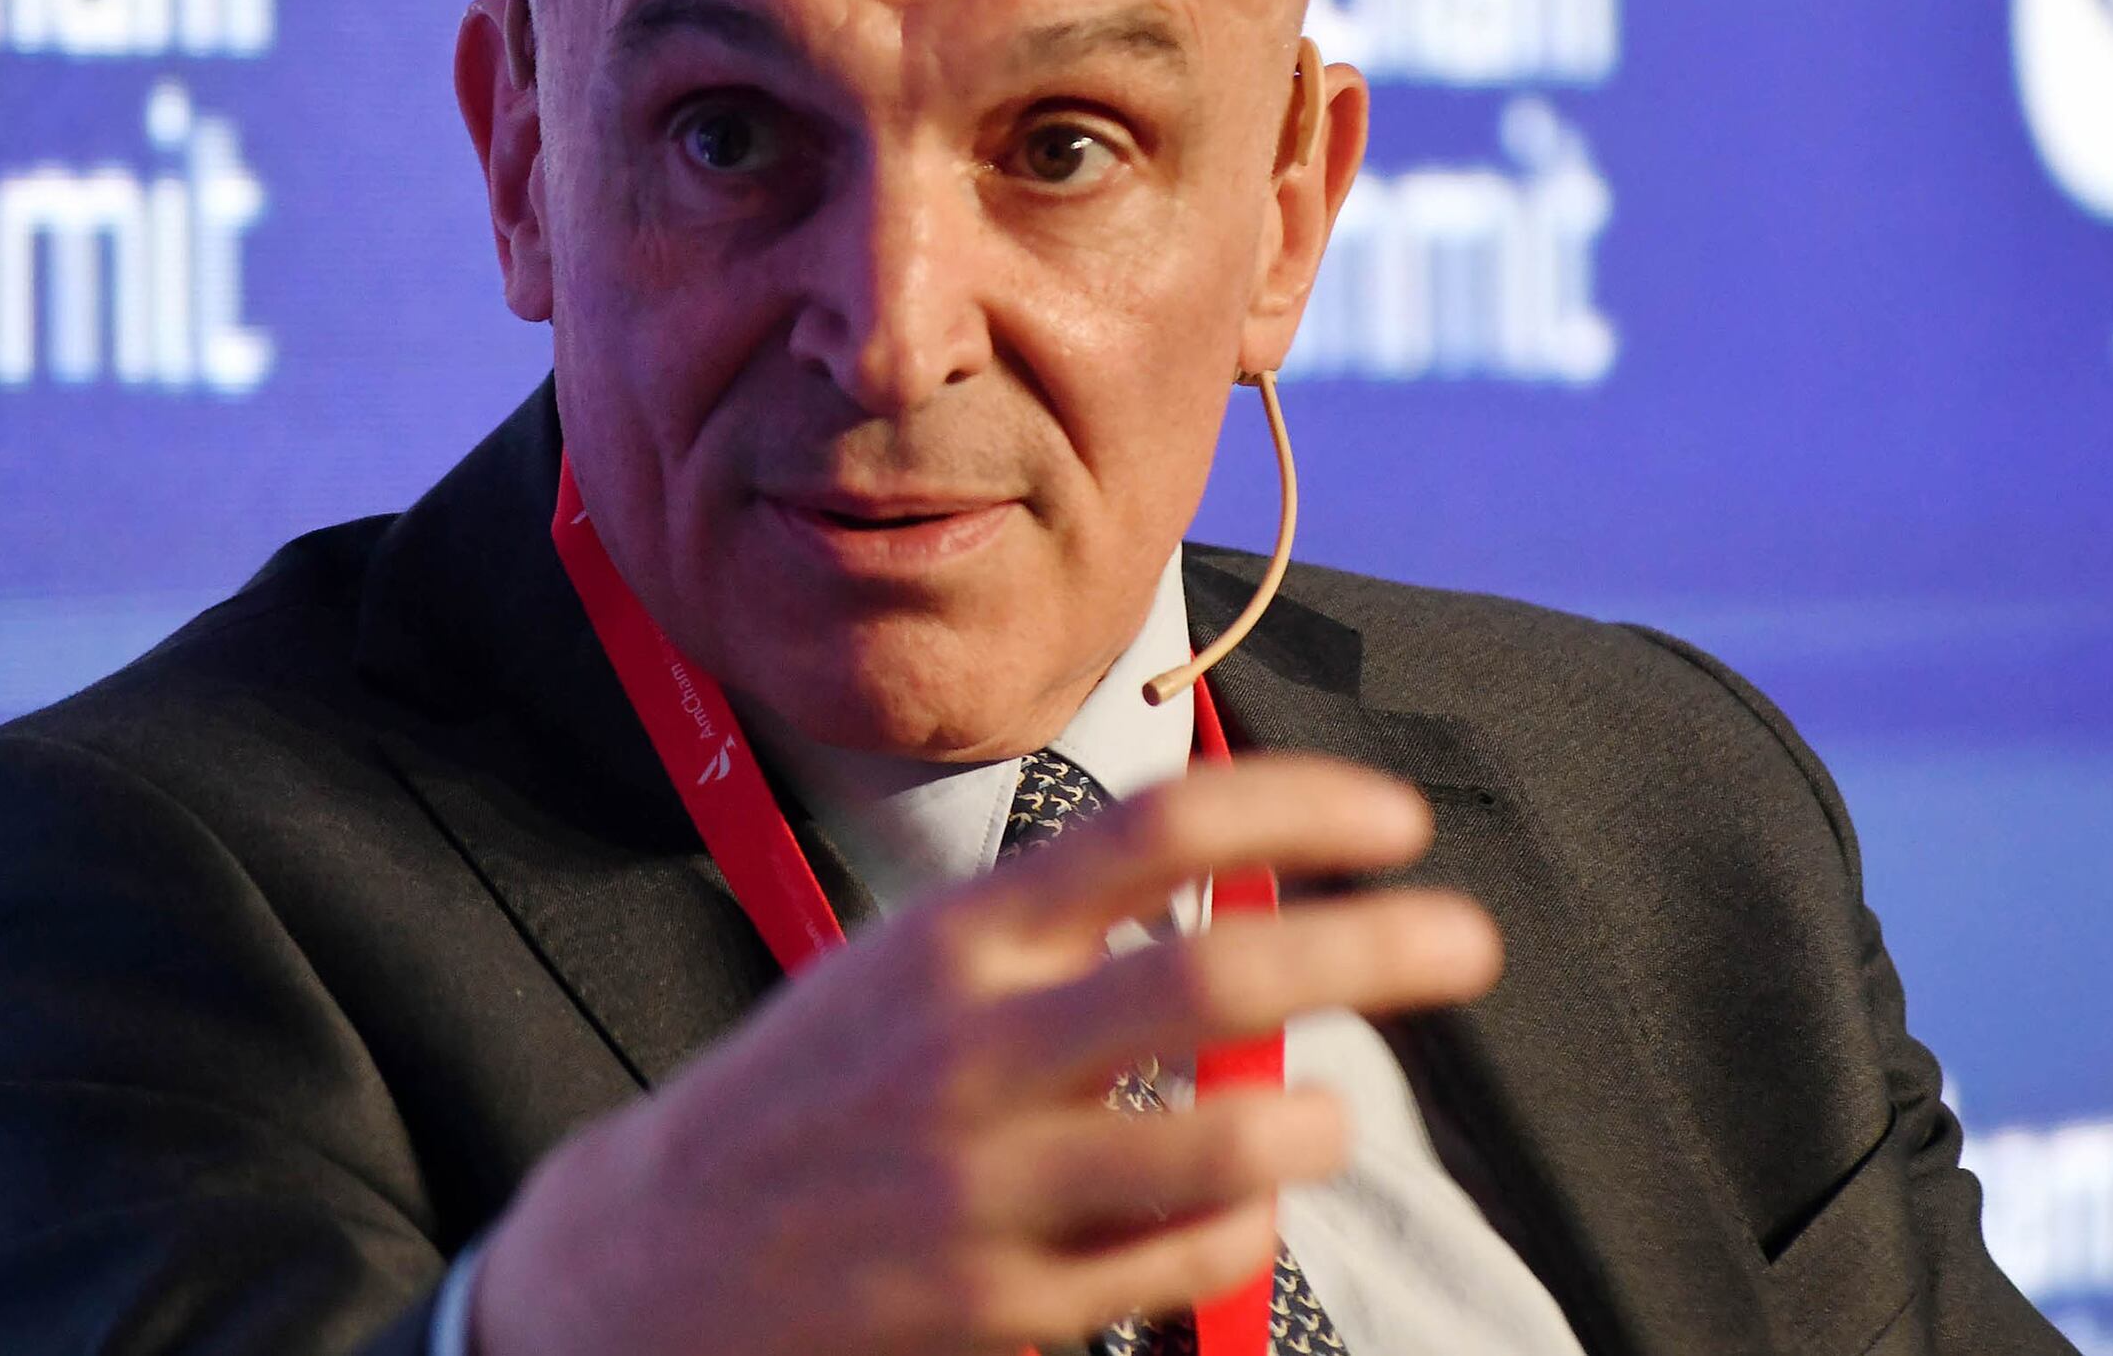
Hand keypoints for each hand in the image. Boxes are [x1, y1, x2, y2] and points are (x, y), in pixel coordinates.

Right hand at [468, 753, 1501, 1355]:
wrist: (642, 1266)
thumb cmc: (806, 1099)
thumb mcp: (899, 975)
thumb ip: (1047, 938)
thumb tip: (1227, 893)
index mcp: (953, 941)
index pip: (1152, 830)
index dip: (1295, 805)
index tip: (1394, 815)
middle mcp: (975, 1048)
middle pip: (1222, 977)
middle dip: (1373, 945)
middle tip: (1470, 939)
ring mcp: (989, 1187)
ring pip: (1225, 1149)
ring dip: (1313, 1125)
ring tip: (1340, 1113)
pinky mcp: (999, 1307)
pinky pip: (1176, 1270)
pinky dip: (1228, 1237)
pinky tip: (1226, 1217)